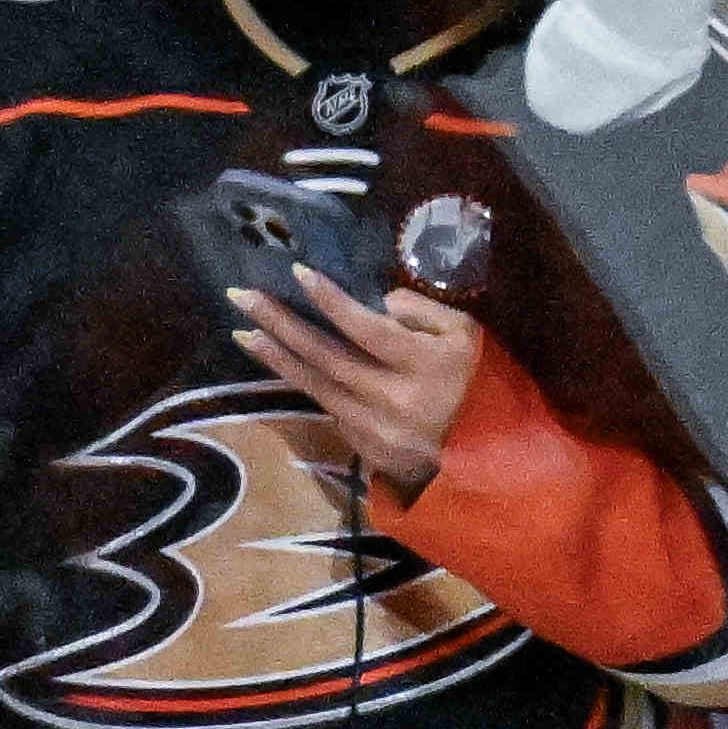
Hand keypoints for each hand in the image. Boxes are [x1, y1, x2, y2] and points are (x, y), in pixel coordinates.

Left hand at [229, 264, 481, 494]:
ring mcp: (374, 427)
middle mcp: (393, 398)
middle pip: (327, 357)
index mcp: (426, 365)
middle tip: (242, 299)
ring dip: (276, 358)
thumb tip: (380, 302)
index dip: (332, 302)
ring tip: (242, 332)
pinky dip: (302, 383)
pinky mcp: (362, 447)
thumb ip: (426, 312)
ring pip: (316, 386)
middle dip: (281, 325)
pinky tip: (279, 362)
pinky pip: (327, 406)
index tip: (298, 273)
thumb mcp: (467, 337)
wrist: (486, 455)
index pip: (368, 330)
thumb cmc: (477, 382)